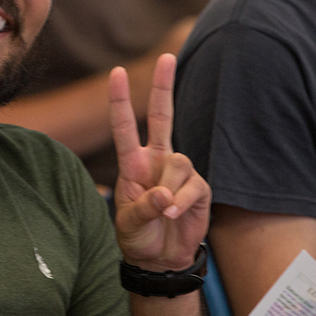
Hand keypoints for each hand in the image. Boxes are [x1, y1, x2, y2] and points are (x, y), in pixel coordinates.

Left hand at [110, 53, 210, 271]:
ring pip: (179, 162)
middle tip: (166, 56)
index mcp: (133, 163)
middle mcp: (157, 160)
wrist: (160, 260)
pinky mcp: (199, 188)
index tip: (116, 72)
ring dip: (170, 190)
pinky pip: (193, 186)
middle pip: (163, 116)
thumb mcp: (128, 224)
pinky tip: (175, 216)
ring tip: (163, 213)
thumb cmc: (138, 237)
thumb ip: (144, 207)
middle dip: (164, 86)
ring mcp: (179, 172)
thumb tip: (165, 195)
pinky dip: (183, 203)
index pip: (125, 126)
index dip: (120, 100)